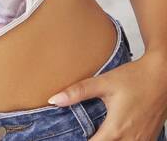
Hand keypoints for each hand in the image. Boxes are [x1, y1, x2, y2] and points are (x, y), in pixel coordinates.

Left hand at [47, 52, 166, 139]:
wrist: (162, 76)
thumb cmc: (134, 78)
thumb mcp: (104, 82)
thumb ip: (78, 92)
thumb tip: (54, 100)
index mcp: (115, 130)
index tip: (71, 138)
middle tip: (84, 134)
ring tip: (97, 133)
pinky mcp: (149, 139)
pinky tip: (113, 134)